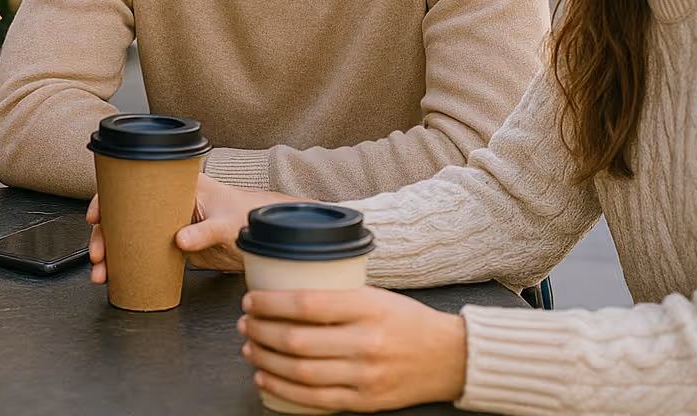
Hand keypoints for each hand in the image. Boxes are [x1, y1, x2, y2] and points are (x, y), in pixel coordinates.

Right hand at [88, 174, 288, 282]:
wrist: (259, 236)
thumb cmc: (246, 216)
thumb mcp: (225, 223)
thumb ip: (205, 232)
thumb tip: (181, 240)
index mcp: (174, 186)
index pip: (131, 186)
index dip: (107, 200)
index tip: (96, 217)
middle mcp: (164, 203)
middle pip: (121, 215)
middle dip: (103, 236)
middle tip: (98, 256)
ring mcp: (165, 225)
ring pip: (126, 236)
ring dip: (110, 255)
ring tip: (101, 274)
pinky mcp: (170, 246)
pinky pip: (140, 252)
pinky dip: (125, 265)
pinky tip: (115, 276)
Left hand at [238, 286, 466, 411]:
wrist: (450, 358)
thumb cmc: (408, 321)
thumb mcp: (375, 295)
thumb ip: (336, 297)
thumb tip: (283, 294)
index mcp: (367, 307)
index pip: (306, 304)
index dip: (270, 303)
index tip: (251, 300)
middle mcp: (365, 342)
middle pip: (296, 340)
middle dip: (261, 331)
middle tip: (245, 323)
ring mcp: (365, 375)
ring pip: (299, 371)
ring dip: (265, 360)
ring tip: (250, 348)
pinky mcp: (365, 401)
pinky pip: (314, 398)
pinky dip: (282, 389)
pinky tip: (265, 377)